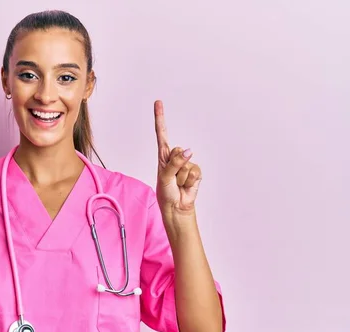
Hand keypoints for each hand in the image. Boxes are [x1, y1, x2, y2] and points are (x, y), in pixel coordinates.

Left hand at [154, 100, 201, 214]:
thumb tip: (189, 151)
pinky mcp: (196, 171)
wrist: (177, 207)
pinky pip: (195, 171)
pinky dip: (190, 180)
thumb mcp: (164, 177)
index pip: (161, 133)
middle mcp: (175, 157)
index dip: (160, 118)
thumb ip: (175, 163)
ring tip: (177, 183)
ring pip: (187, 163)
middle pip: (178, 151)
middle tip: (171, 178)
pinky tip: (186, 185)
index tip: (158, 102)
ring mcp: (186, 164)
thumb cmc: (166, 192)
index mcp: (163, 156)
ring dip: (181, 176)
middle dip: (175, 166)